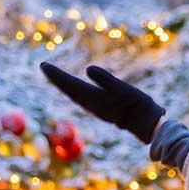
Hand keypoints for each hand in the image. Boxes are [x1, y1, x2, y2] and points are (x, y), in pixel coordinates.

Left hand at [40, 63, 165, 142]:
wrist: (145, 124)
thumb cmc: (136, 105)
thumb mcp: (122, 88)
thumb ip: (105, 79)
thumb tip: (88, 69)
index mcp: (93, 98)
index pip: (70, 84)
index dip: (56, 75)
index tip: (43, 65)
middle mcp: (90, 104)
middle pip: (68, 89)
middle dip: (56, 78)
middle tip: (44, 66)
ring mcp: (95, 107)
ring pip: (74, 94)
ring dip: (64, 84)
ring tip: (54, 76)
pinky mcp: (102, 108)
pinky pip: (82, 97)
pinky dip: (74, 89)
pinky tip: (74, 88)